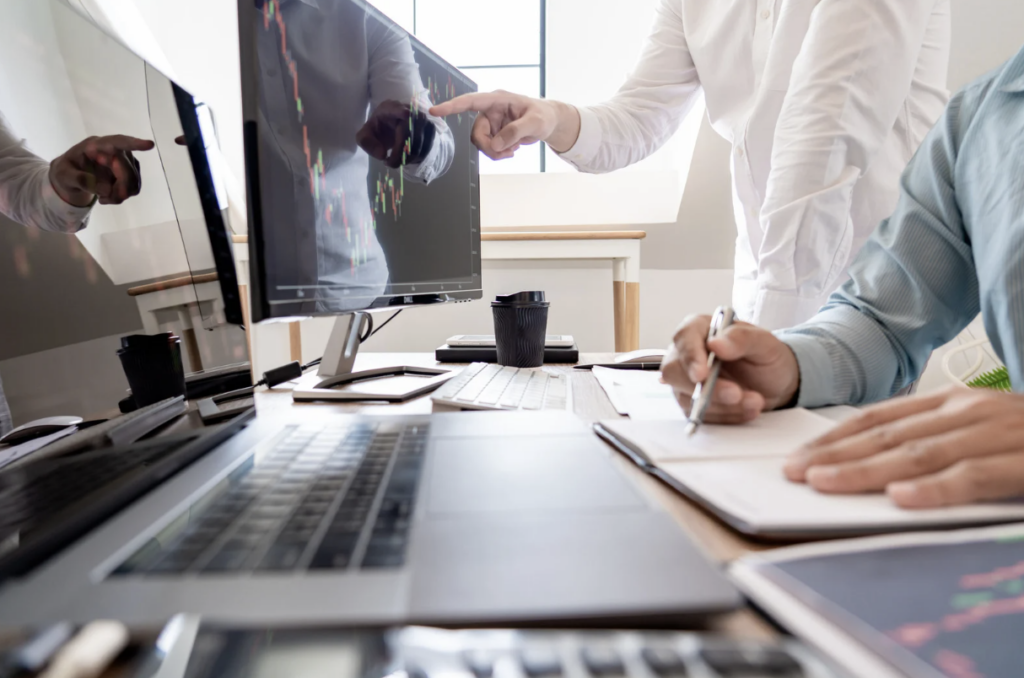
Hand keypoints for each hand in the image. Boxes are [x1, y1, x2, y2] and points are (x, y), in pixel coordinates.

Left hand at [49, 135, 154, 206]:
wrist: (70, 177)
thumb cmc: (65, 171)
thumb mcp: (64, 175)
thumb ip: (81, 180)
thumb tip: (106, 190)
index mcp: (96, 145)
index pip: (117, 142)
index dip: (134, 143)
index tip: (149, 145)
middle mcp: (114, 150)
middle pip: (127, 170)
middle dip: (120, 189)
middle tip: (104, 200)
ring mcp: (124, 161)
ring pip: (133, 181)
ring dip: (120, 195)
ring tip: (103, 197)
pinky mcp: (128, 172)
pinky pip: (133, 188)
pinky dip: (121, 196)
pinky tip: (108, 195)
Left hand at [357, 100, 436, 168]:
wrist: (391, 129)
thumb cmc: (378, 131)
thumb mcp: (365, 136)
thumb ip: (367, 143)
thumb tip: (383, 154)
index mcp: (389, 108)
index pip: (397, 108)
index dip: (401, 111)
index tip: (406, 114)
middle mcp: (409, 111)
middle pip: (408, 133)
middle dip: (398, 153)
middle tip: (388, 163)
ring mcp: (422, 120)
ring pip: (418, 143)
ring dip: (405, 157)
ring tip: (394, 161)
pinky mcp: (430, 130)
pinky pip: (425, 148)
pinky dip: (414, 158)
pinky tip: (405, 158)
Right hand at [430, 90, 579, 159]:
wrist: (548, 122)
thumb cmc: (543, 115)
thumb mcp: (534, 122)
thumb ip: (515, 132)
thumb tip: (496, 145)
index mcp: (497, 100)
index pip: (470, 101)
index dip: (452, 106)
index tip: (435, 111)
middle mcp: (490, 110)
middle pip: (476, 133)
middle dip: (489, 147)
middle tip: (507, 153)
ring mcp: (491, 123)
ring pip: (481, 143)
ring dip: (495, 152)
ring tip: (513, 151)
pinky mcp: (494, 134)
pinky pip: (488, 148)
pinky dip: (499, 153)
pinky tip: (512, 149)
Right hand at [660, 315, 801, 423]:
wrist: (774, 383)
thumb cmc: (766, 356)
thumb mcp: (765, 342)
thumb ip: (741, 338)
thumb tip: (715, 344)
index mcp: (700, 329)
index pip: (684, 338)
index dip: (690, 356)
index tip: (702, 374)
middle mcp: (687, 354)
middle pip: (675, 371)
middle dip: (706, 388)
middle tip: (735, 394)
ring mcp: (686, 381)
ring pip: (687, 398)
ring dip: (723, 405)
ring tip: (754, 401)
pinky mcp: (692, 404)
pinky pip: (699, 415)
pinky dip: (726, 416)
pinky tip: (747, 409)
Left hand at [784, 386, 1023, 507]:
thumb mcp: (976, 434)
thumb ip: (932, 443)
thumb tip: (877, 468)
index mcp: (953, 403)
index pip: (879, 419)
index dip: (835, 439)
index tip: (798, 459)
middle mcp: (969, 411)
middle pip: (889, 436)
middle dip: (837, 456)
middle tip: (794, 475)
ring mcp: (998, 433)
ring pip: (921, 453)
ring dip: (868, 470)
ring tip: (826, 484)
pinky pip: (975, 476)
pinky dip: (937, 488)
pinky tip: (902, 498)